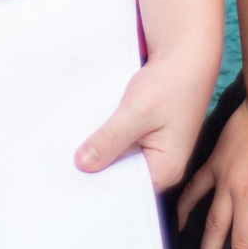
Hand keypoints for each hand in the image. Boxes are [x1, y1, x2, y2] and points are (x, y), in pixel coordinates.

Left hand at [78, 53, 215, 191]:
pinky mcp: (143, 139)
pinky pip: (119, 147)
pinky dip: (104, 140)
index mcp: (166, 170)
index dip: (98, 187)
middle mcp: (161, 167)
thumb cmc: (171, 83)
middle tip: (62, 168)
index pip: (126, 191)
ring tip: (67, 152)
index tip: (70, 183)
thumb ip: (111, 139)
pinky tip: (84, 135)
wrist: (185, 57)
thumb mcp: (137, 111)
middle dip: (95, 171)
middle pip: (120, 178)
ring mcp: (152, 153)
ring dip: (98, 153)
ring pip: (117, 162)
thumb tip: (83, 165)